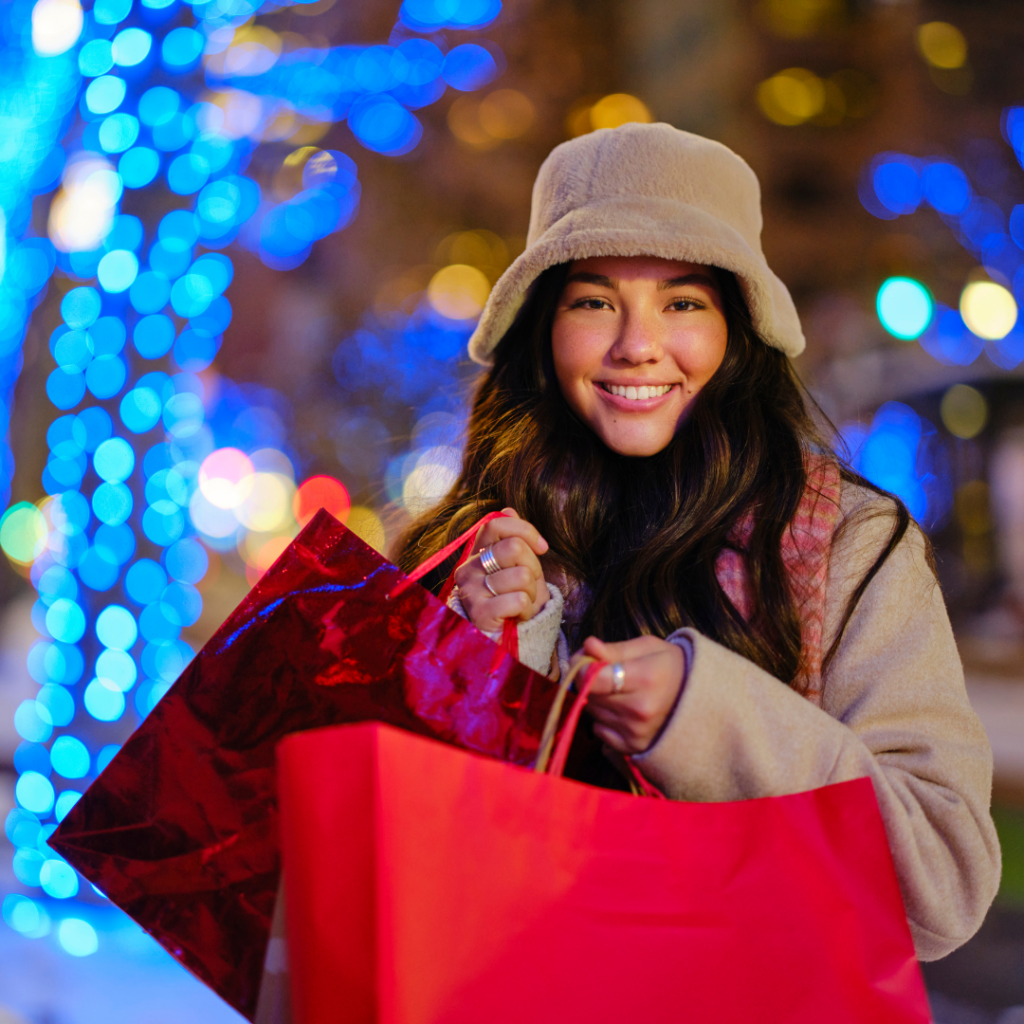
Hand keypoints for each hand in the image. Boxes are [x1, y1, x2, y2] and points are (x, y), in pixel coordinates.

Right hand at [453, 508, 549, 632]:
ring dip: (532, 593)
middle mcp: (467, 568)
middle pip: (514, 548)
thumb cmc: (514, 598)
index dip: (525, 530)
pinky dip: (527, 610)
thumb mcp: (518, 565)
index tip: (542, 548)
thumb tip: (508, 509)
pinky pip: (519, 600)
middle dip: (534, 567)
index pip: (497, 524)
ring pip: (521, 576)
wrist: (509, 637)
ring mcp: (470, 591)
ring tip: (522, 603)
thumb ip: (513, 538)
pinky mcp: (479, 614)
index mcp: (476, 552)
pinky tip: (517, 617)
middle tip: (529, 585)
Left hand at [570, 635, 685, 754]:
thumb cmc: (672, 667)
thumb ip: (615, 649)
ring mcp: (636, 732)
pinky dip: (604, 719)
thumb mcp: (648, 648)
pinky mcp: (633, 747)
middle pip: (589, 694)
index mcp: (644, 679)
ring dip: (597, 699)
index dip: (582, 667)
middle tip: (604, 671)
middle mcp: (639, 710)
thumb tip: (588, 646)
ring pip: (592, 711)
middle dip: (589, 680)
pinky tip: (623, 710)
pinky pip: (599, 730)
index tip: (587, 660)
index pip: (593, 678)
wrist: (702, 700)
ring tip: (619, 690)